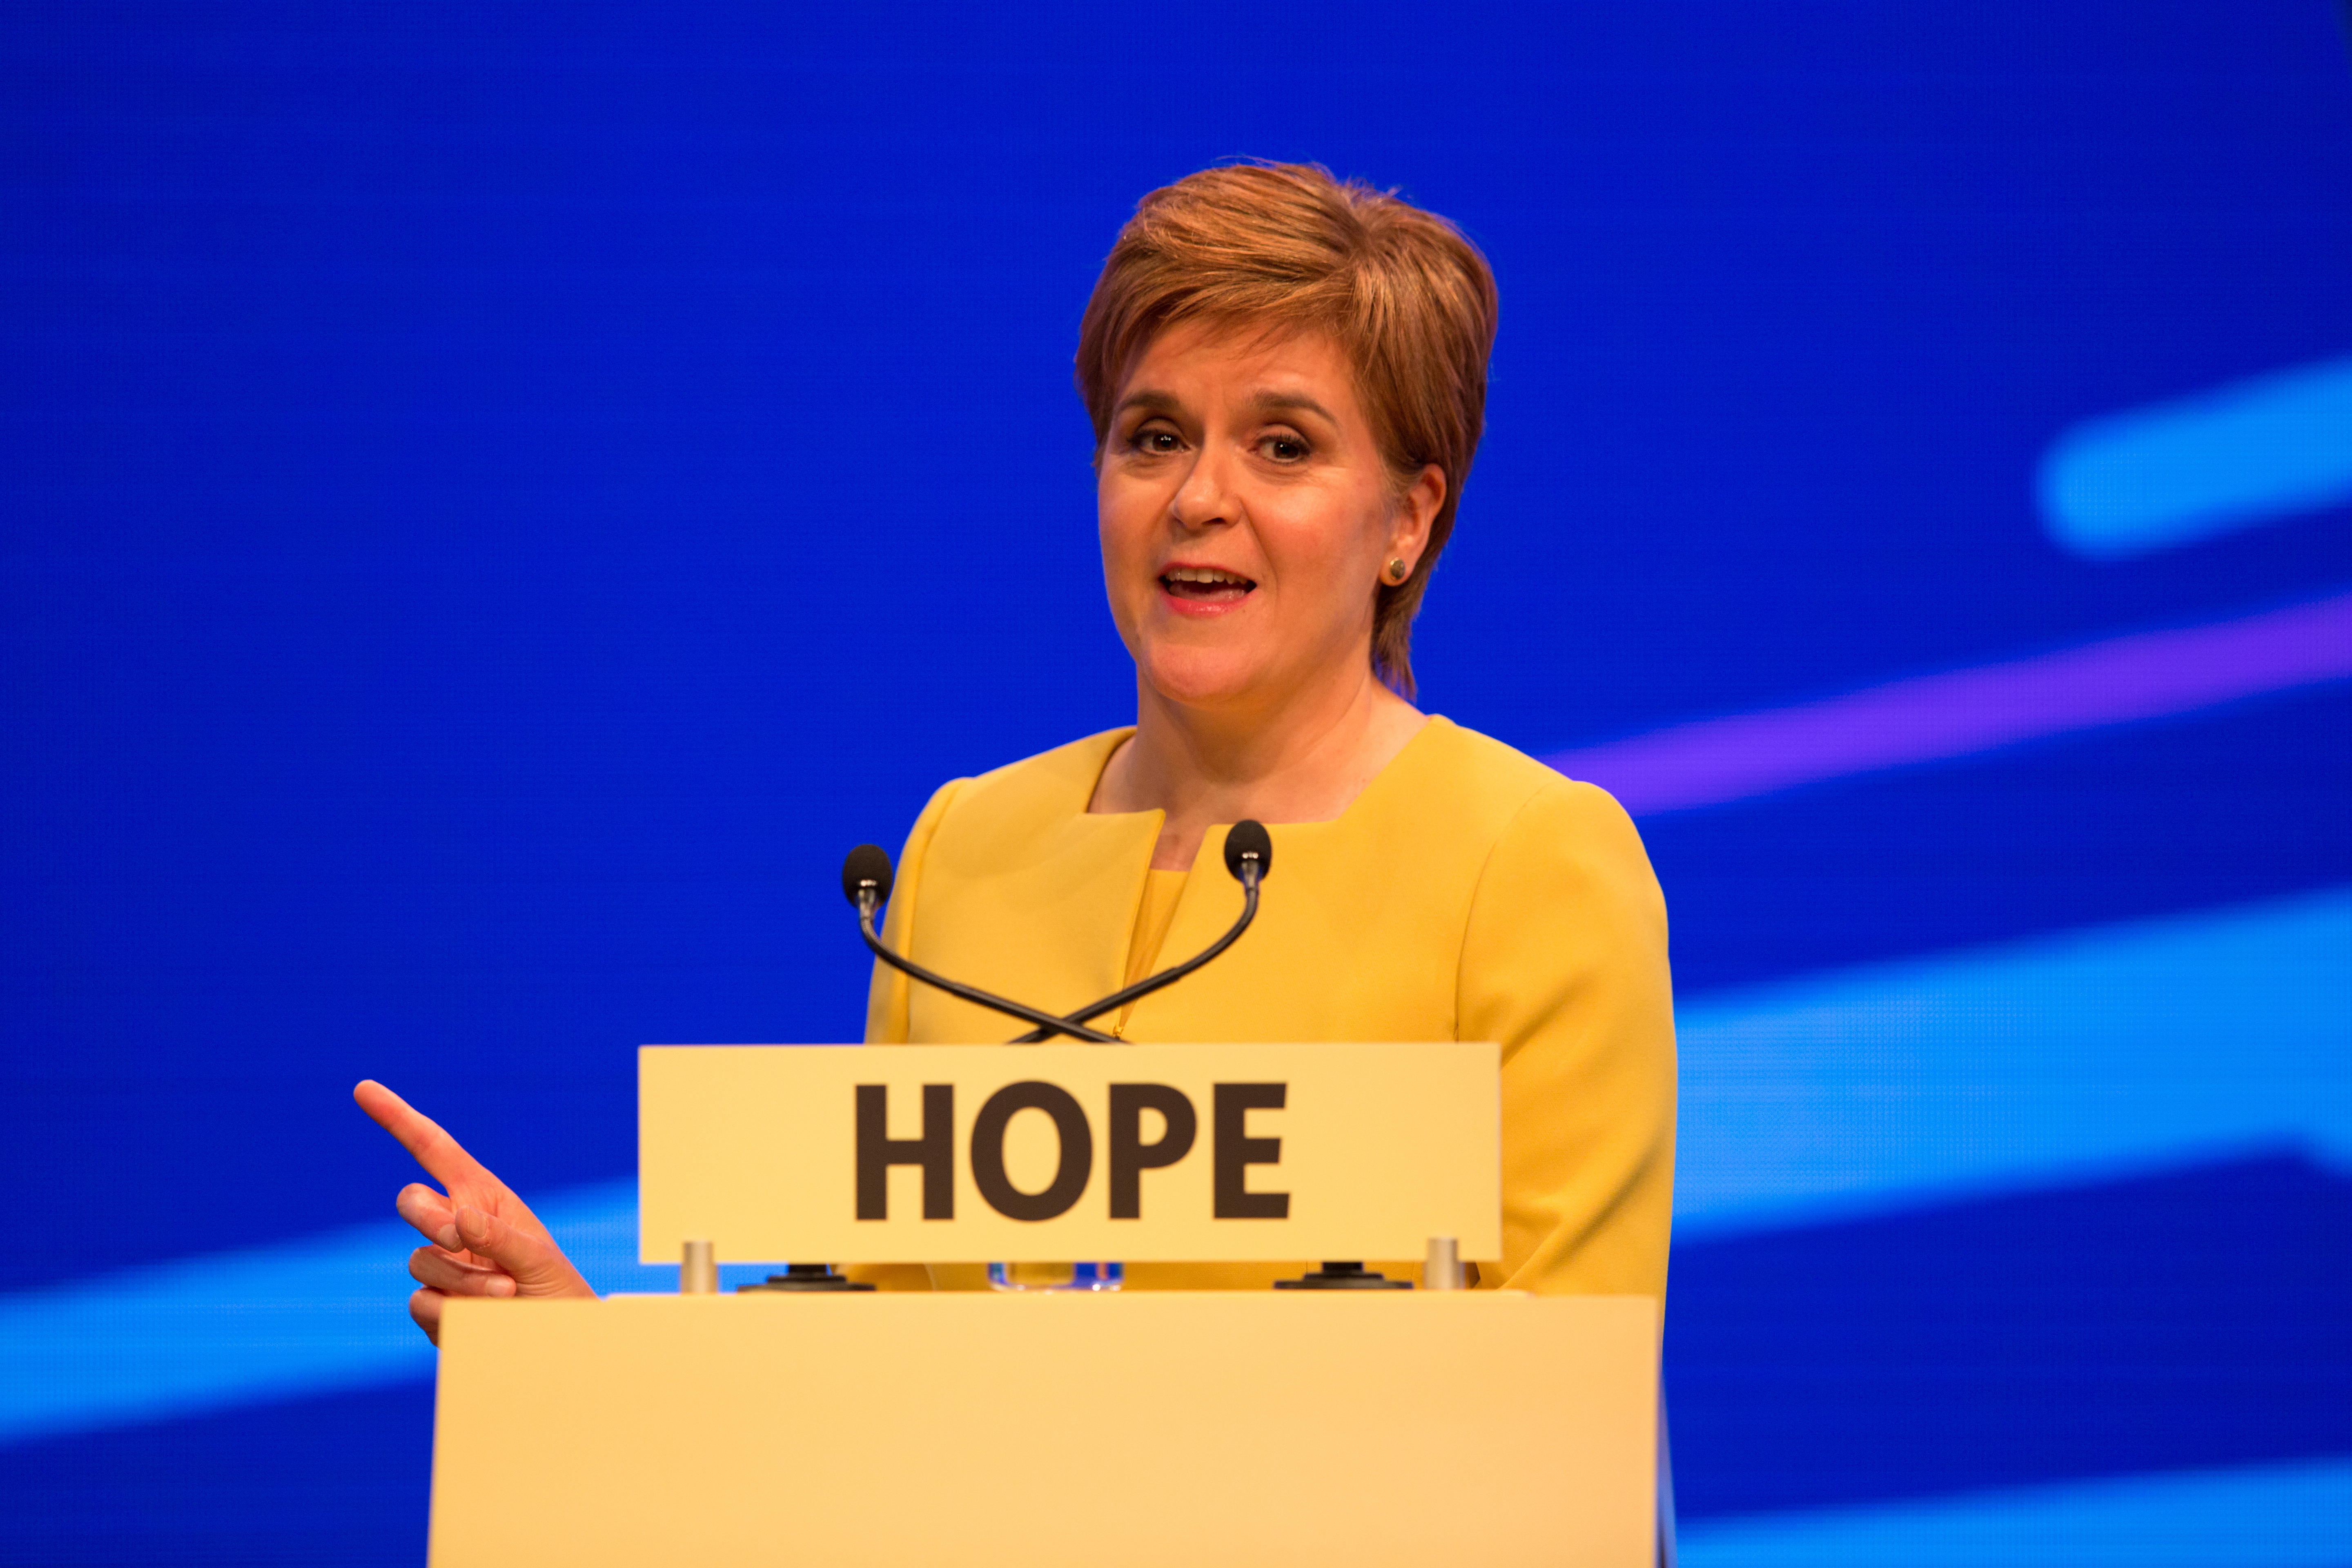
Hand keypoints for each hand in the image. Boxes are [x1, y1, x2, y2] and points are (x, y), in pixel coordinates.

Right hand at [353, 1079, 596, 1344]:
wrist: (553, 1343)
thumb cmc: (554, 1291)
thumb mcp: (538, 1257)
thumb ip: (499, 1236)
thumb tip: (456, 1217)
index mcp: (482, 1196)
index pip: (433, 1149)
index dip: (397, 1118)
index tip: (363, 1088)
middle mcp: (454, 1225)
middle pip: (410, 1203)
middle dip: (429, 1219)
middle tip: (462, 1242)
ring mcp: (439, 1265)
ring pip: (420, 1261)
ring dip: (464, 1281)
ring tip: (506, 1294)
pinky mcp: (430, 1303)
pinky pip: (421, 1302)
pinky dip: (455, 1312)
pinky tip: (484, 1318)